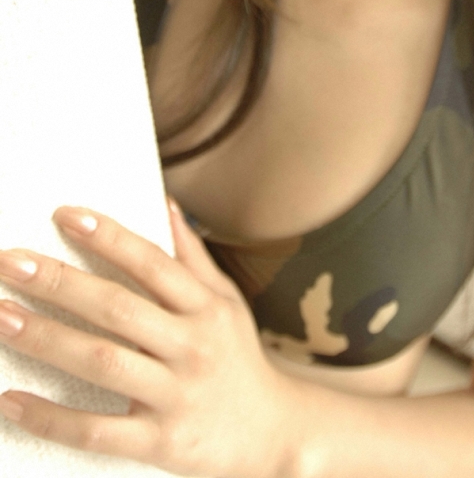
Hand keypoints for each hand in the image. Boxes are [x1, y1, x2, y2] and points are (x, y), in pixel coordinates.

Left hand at [0, 199, 294, 477]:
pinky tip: (11, 400)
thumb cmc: (238, 359)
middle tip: (10, 262)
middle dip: (60, 282)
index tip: (64, 214)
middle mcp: (191, 346)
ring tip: (3, 317)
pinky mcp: (159, 443)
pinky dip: (50, 417)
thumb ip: (191, 256)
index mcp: (205, 307)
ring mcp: (175, 395)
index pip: (151, 262)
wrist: (274, 436)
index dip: (108, 235)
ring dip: (46, 338)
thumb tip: (165, 202)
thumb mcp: (226, 302)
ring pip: (102, 362)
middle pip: (117, 308)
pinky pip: (96, 431)